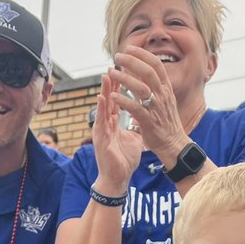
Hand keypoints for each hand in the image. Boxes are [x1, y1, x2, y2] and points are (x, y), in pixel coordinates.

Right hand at [91, 72, 144, 191]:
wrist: (117, 179)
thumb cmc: (123, 160)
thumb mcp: (133, 140)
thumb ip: (136, 128)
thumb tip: (143, 119)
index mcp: (114, 123)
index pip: (118, 100)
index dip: (122, 86)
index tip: (126, 70)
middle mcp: (107, 124)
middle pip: (110, 99)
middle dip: (113, 83)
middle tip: (115, 65)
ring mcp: (102, 130)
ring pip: (103, 107)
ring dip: (105, 91)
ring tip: (106, 76)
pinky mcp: (100, 139)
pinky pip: (101, 121)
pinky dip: (101, 109)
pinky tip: (101, 98)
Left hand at [108, 45, 188, 165]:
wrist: (174, 143)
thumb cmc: (166, 122)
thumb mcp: (165, 99)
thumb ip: (155, 85)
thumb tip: (142, 71)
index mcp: (166, 89)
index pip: (156, 65)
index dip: (142, 54)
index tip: (129, 48)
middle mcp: (163, 95)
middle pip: (148, 72)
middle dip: (132, 61)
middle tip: (117, 56)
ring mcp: (156, 108)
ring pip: (141, 88)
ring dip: (125, 78)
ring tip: (112, 72)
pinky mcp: (149, 121)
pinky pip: (135, 108)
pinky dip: (123, 101)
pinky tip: (113, 96)